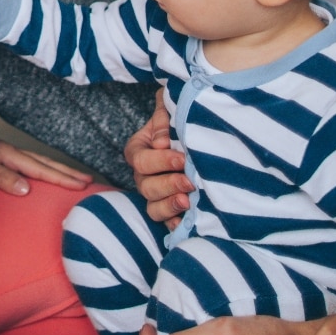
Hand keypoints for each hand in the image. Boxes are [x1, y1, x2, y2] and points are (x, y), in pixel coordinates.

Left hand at [0, 132, 92, 195]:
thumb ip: (0, 176)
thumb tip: (26, 189)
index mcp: (7, 154)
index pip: (40, 169)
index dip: (62, 178)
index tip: (82, 185)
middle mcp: (8, 152)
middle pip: (44, 163)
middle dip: (67, 173)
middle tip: (89, 181)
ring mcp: (2, 152)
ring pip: (36, 161)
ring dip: (56, 169)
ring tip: (74, 176)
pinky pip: (25, 162)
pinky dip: (40, 167)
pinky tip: (40, 173)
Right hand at [124, 96, 191, 229]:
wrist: (196, 135)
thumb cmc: (180, 120)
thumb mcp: (170, 110)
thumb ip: (164, 117)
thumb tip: (161, 142)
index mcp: (138, 150)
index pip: (141, 160)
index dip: (161, 161)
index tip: (183, 158)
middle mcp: (142, 176)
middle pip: (146, 186)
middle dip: (169, 184)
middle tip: (190, 181)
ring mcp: (154, 194)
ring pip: (153, 207)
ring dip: (170, 206)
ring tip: (187, 202)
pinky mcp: (169, 209)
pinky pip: (166, 222)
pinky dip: (175, 224)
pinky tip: (187, 222)